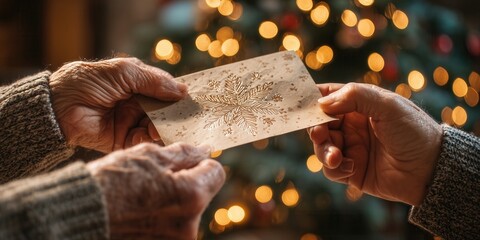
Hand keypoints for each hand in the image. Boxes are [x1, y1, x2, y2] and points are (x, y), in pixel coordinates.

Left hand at [49, 58, 186, 152]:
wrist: (57, 107)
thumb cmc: (87, 81)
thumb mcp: (124, 72)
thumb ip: (154, 81)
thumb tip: (184, 90)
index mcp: (138, 86)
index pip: (166, 92)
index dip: (180, 96)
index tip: (198, 102)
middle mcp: (137, 105)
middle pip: (166, 112)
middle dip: (176, 116)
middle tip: (190, 120)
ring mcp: (131, 123)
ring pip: (158, 128)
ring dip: (164, 128)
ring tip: (166, 128)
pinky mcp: (123, 141)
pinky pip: (143, 142)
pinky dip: (149, 139)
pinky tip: (149, 135)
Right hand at [86, 142, 224, 238]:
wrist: (76, 218)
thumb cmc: (109, 183)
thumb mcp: (148, 157)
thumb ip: (184, 153)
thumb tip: (206, 150)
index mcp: (191, 196)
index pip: (216, 172)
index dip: (200, 163)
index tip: (183, 163)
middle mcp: (189, 226)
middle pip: (201, 194)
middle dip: (184, 184)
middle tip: (153, 182)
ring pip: (186, 213)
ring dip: (171, 204)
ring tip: (142, 200)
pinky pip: (171, 229)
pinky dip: (161, 221)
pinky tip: (139, 215)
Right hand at [309, 83, 441, 205]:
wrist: (432, 168)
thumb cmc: (413, 130)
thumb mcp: (387, 105)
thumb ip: (354, 96)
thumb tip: (321, 103)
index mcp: (359, 105)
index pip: (328, 97)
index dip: (311, 99)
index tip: (297, 104)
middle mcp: (352, 126)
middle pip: (319, 124)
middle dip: (315, 129)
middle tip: (319, 133)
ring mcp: (351, 148)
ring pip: (321, 147)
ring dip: (324, 151)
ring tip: (337, 157)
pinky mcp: (352, 171)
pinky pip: (331, 170)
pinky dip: (336, 168)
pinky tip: (352, 167)